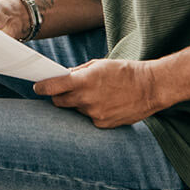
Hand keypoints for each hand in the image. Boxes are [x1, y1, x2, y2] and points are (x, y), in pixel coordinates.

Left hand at [32, 59, 162, 127]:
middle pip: (59, 102)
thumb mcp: (99, 64)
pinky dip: (92, 112)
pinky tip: (106, 104)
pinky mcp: (102, 124)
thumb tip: (62, 77)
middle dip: (60, 96)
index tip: (38, 86)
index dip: (42, 87)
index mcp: (84, 81)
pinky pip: (89, 119)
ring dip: (79, 103)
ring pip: (75, 110)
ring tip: (96, 95)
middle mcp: (86, 100)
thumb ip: (78, 72)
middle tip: (67, 91)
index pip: (52, 87)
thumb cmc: (125, 72)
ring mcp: (94, 114)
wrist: (151, 87)